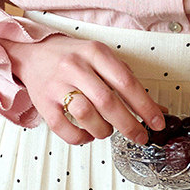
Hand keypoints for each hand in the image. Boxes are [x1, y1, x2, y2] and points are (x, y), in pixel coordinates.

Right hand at [8, 34, 165, 146]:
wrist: (32, 53)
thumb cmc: (71, 57)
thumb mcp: (101, 59)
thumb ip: (127, 80)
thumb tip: (155, 108)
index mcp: (94, 52)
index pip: (126, 82)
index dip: (145, 105)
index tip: (157, 122)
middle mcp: (75, 67)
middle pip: (107, 101)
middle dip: (129, 124)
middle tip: (140, 136)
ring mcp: (57, 85)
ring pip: (85, 114)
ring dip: (103, 129)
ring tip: (107, 130)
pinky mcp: (43, 103)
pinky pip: (63, 128)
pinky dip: (80, 137)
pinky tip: (87, 133)